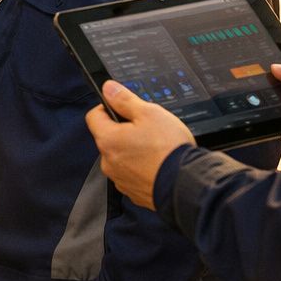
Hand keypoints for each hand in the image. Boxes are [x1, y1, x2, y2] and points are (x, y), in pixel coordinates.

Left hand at [85, 80, 195, 209]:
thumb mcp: (149, 113)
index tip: (122, 107)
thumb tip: (109, 89)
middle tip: (146, 128)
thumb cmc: (169, 150)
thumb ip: (125, 100)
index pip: (94, 116)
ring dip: (132, 150)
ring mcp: (120, 179)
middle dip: (124, 130)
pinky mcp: (133, 192)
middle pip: (108, 138)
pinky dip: (141, 167)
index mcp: (108, 140)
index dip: (107, 107)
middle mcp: (109, 162)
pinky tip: (157, 163)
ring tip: (155, 148)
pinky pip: (131, 174)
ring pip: (120, 157)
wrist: (187, 185)